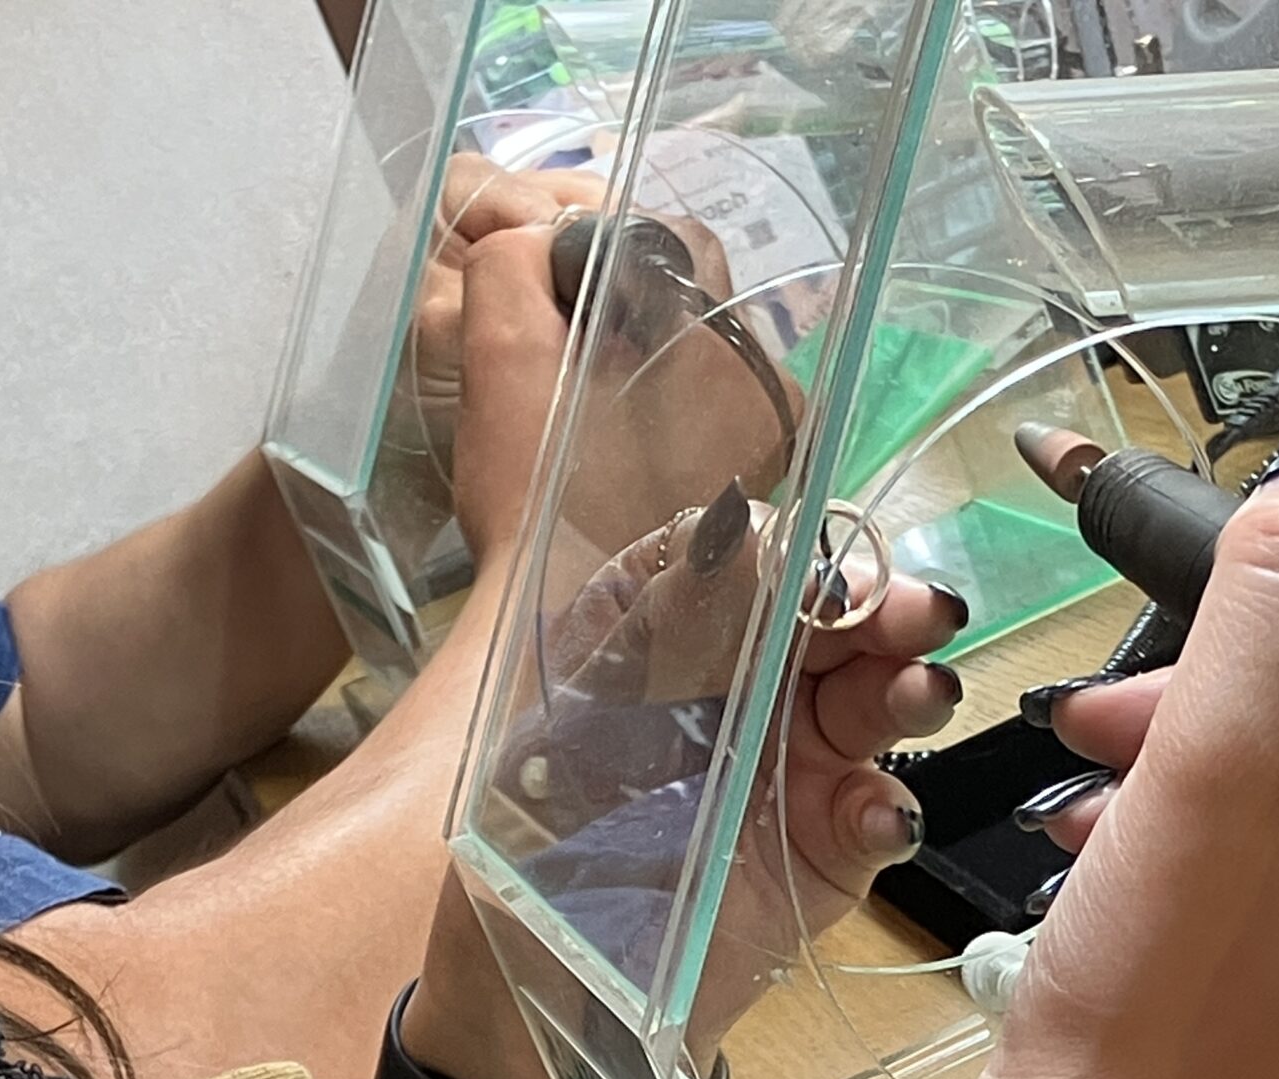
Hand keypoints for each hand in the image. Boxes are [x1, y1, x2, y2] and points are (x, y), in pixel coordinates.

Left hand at [408, 501, 961, 1078]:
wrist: (543, 1006)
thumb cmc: (530, 858)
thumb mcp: (568, 733)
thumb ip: (654, 636)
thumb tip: (735, 532)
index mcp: (665, 632)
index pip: (750, 565)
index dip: (799, 561)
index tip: (825, 581)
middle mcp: (740, 687)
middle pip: (832, 622)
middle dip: (884, 608)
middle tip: (919, 616)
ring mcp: (792, 767)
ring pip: (872, 703)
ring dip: (906, 690)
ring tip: (916, 695)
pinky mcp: (824, 851)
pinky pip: (876, 816)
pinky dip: (888, 811)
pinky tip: (877, 815)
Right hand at [429, 156, 794, 573]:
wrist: (569, 635)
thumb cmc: (540, 499)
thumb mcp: (504, 354)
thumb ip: (514, 263)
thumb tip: (539, 244)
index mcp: (728, 345)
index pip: (675, 243)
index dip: (599, 252)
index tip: (551, 298)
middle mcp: (774, 397)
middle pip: (695, 309)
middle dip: (625, 317)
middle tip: (558, 360)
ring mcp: (771, 461)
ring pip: (703, 373)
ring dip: (644, 375)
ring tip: (580, 418)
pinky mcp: (753, 514)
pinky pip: (709, 437)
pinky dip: (662, 433)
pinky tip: (610, 464)